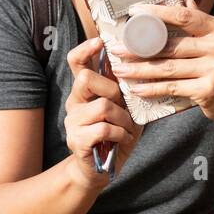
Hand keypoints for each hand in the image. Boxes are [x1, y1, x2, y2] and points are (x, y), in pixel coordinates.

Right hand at [64, 35, 142, 187]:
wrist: (100, 171)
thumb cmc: (116, 135)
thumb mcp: (124, 109)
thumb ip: (125, 90)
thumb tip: (141, 66)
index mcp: (85, 91)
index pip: (76, 62)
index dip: (85, 49)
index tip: (100, 41)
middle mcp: (74, 102)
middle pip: (86, 79)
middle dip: (112, 89)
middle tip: (123, 105)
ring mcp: (73, 121)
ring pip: (102, 106)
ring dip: (123, 118)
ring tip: (128, 129)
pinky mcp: (76, 140)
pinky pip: (104, 128)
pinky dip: (121, 134)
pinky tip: (123, 140)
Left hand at [104, 0, 213, 131]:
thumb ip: (203, 23)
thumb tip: (185, 1)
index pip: (184, 16)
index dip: (157, 13)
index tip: (134, 12)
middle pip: (170, 44)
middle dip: (138, 47)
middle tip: (116, 48)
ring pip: (167, 68)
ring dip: (139, 69)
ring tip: (119, 68)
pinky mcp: (207, 91)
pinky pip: (172, 88)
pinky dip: (152, 89)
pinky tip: (137, 89)